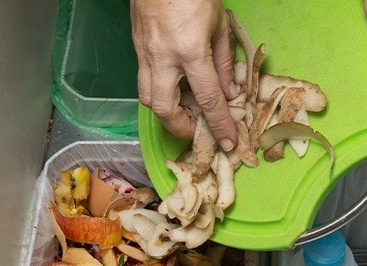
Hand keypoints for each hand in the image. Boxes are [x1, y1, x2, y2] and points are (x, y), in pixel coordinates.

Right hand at [131, 0, 237, 150]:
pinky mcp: (136, 47)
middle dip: (180, 128)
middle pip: (164, 109)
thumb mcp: (219, 24)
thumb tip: (229, 92)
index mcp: (191, 51)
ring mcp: (145, 53)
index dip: (219, 124)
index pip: (208, 99)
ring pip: (147, 97)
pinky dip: (159, 92)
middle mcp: (163, 58)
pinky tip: (174, 89)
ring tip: (184, 113)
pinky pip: (144, 80)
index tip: (227, 141)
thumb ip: (225, 61)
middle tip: (196, 131)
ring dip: (165, 112)